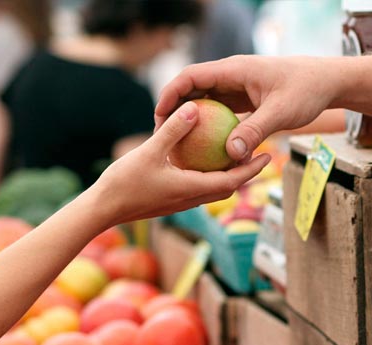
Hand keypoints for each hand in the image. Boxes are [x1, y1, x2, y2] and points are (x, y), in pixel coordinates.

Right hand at [94, 101, 270, 226]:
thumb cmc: (124, 183)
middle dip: (246, 172)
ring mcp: (181, 201)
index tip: (268, 156)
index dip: (252, 169)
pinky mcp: (170, 200)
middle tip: (260, 153)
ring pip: (213, 188)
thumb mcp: (149, 151)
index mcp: (192, 189)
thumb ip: (173, 130)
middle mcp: (191, 198)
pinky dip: (208, 174)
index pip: (232, 181)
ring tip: (237, 154)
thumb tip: (194, 108)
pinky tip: (202, 159)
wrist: (103, 210)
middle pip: (228, 186)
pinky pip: (197, 186)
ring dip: (228, 174)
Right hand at [154, 55, 340, 161]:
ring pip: (205, 101)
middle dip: (175, 110)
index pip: (191, 76)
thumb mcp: (281, 113)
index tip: (159, 116)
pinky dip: (211, 127)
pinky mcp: (245, 99)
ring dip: (191, 120)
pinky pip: (221, 112)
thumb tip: (231, 155)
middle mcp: (232, 76)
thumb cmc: (307, 91)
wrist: (327, 82)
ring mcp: (238, 87)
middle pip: (193, 89)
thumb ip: (255, 131)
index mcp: (234, 70)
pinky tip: (206, 149)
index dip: (171, 94)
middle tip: (162, 136)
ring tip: (178, 144)